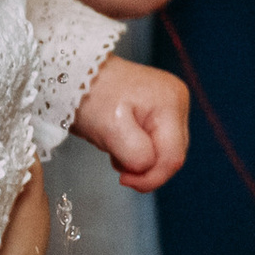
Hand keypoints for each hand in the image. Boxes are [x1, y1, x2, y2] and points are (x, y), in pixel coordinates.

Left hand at [71, 58, 188, 193]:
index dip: (150, 177)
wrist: (76, 75)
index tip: (122, 179)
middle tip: (115, 159)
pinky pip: (156, 142)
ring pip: (164, 151)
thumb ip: (135, 154)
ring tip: (115, 145)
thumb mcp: (110, 128)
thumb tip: (146, 168)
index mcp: (171, 103)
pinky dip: (138, 149)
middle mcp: (178, 101)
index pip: (173, 158)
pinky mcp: (161, 109)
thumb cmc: (90, 95)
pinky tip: (121, 140)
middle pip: (171, 155)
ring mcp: (171, 104)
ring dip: (140, 158)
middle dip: (144, 166)